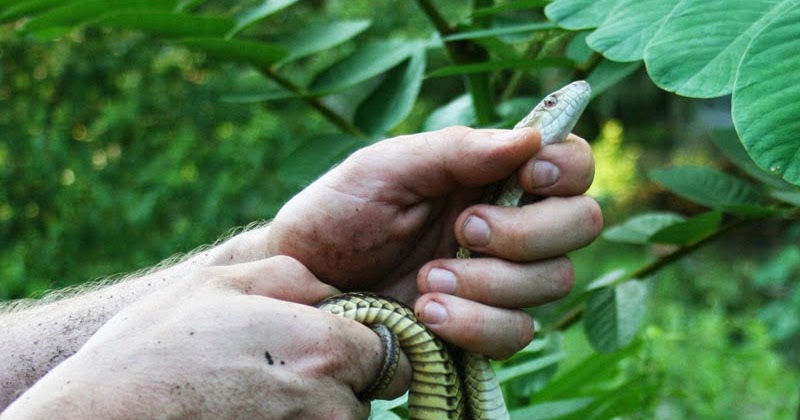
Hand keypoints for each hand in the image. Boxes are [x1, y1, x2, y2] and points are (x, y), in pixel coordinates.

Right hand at [2, 257, 410, 418]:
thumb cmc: (156, 349)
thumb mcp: (220, 283)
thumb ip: (295, 277)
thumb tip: (333, 293)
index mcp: (325, 349)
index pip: (393, 354)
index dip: (364, 344)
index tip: (334, 340)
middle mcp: (331, 408)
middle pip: (369, 393)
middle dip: (340, 379)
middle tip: (281, 368)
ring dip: (315, 409)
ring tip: (254, 394)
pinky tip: (247, 414)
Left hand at [267, 126, 601, 358]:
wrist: (299, 282)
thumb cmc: (336, 213)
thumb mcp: (383, 169)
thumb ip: (454, 151)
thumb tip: (529, 138)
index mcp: (489, 175)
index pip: (570, 164)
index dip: (567, 168)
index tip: (528, 175)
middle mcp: (508, 224)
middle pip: (580, 224)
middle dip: (527, 232)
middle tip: (464, 229)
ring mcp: (499, 279)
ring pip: (553, 282)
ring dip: (491, 281)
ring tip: (427, 278)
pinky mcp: (482, 328)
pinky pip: (518, 333)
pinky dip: (476, 324)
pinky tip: (425, 314)